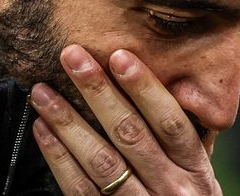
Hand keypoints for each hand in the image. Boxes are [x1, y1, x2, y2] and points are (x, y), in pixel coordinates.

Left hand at [29, 44, 221, 194]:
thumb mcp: (197, 171)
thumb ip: (179, 137)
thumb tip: (149, 83)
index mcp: (195, 169)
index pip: (170, 122)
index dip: (145, 88)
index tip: (120, 56)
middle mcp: (171, 188)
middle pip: (130, 134)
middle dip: (98, 91)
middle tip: (72, 58)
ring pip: (100, 161)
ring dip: (67, 122)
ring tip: (43, 93)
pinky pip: (79, 189)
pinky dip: (58, 157)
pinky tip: (43, 130)